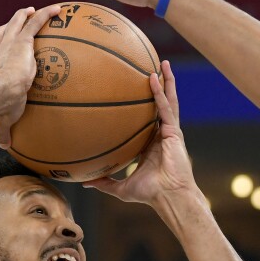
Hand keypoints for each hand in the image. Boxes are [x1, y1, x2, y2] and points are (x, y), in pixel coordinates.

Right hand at [0, 4, 63, 148]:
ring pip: (16, 25)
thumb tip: (4, 145)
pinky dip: (45, 15)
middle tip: (15, 22)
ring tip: (31, 10)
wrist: (0, 94)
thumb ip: (2, 130)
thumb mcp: (2, 120)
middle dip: (7, 27)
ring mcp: (8, 45)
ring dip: (25, 16)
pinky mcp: (22, 41)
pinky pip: (35, 24)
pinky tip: (58, 9)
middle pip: (0, 35)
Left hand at [85, 62, 196, 207]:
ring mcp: (170, 131)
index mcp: (152, 144)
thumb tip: (85, 183)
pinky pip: (165, 108)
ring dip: (166, 81)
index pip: (148, 119)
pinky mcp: (174, 132)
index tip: (137, 92)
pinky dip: (160, 92)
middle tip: (153, 67)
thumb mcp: (121, 188)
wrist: (169, 197)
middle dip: (160, 85)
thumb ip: (105, 182)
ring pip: (169, 100)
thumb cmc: (150, 194)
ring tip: (162, 63)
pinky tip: (154, 78)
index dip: (146, 105)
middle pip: (162, 104)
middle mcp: (162, 134)